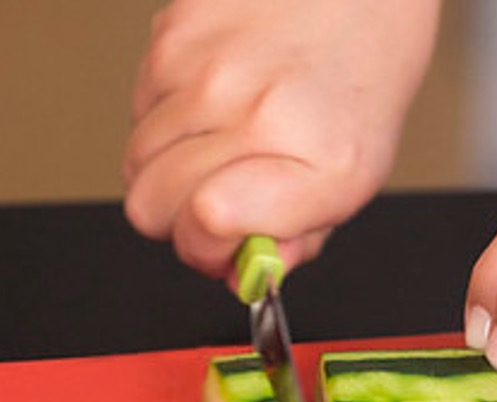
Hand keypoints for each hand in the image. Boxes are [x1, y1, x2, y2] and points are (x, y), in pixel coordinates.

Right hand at [123, 0, 438, 285]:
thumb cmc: (361, 76)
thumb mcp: (355, 175)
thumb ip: (297, 237)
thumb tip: (237, 274)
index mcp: (322, 161)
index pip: (206, 225)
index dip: (202, 248)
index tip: (220, 243)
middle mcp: (260, 111)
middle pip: (149, 204)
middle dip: (174, 216)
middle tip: (214, 195)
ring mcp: (209, 68)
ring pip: (135, 158)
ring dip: (167, 160)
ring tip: (220, 133)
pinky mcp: (175, 32)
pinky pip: (138, 103)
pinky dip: (166, 110)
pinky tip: (214, 90)